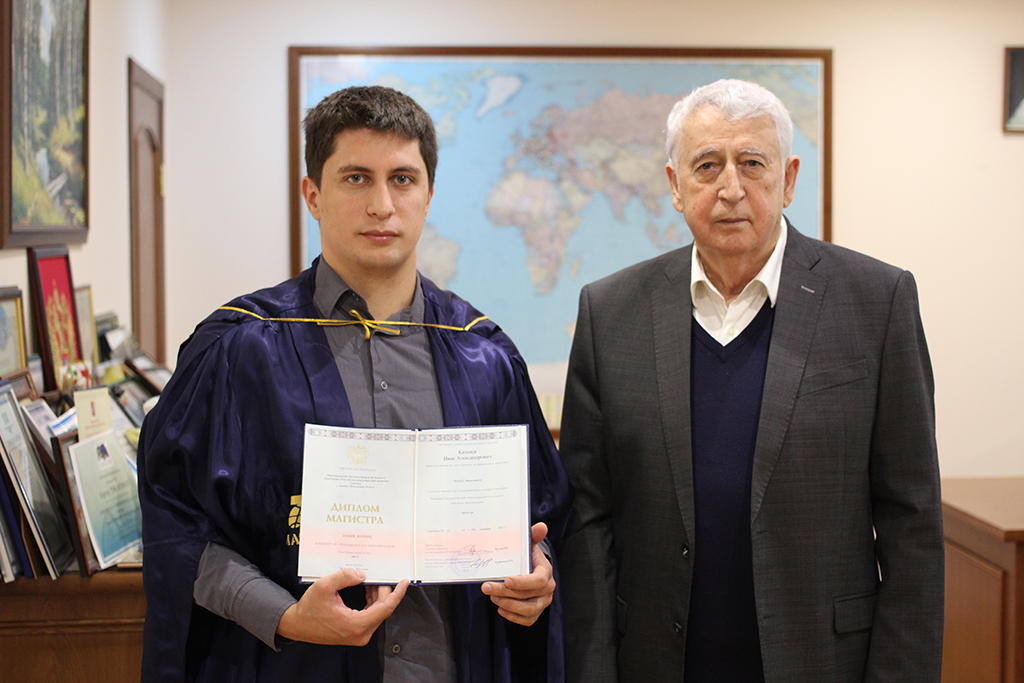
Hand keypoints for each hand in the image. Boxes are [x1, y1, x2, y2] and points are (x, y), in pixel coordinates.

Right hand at [276, 568, 408, 645]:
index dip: (397, 593)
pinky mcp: (355, 633)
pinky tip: (367, 590)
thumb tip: (362, 575)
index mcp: (356, 624)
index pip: (385, 608)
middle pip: (382, 609)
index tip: (405, 581)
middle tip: (381, 575)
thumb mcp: (324, 586)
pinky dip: (371, 602)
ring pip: (377, 613)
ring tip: (373, 580)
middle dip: (384, 591)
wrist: (297, 625)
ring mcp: (358, 635)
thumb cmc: (309, 608)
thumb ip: (344, 577)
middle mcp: (361, 633)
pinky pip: (370, 616)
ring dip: (377, 596)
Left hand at [481, 523, 554, 625]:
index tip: (506, 580)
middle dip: (505, 592)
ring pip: (528, 610)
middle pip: (528, 596)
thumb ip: (533, 536)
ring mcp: (543, 602)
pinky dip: (513, 616)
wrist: (530, 570)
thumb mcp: (528, 544)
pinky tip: (500, 608)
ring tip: (492, 596)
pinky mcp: (536, 613)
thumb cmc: (527, 556)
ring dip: (508, 604)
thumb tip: (541, 526)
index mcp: (546, 571)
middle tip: (487, 587)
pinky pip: (527, 620)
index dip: (523, 582)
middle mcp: (548, 589)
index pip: (538, 580)